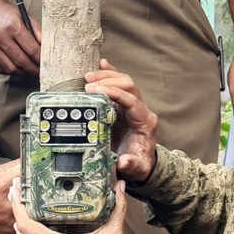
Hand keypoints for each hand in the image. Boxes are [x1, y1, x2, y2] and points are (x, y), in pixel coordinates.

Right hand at [0, 0, 42, 75]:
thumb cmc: (6, 13)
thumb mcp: (25, 17)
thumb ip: (38, 31)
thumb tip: (47, 48)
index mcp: (13, 26)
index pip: (32, 50)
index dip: (40, 60)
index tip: (46, 65)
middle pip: (21, 61)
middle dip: (33, 70)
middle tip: (39, 72)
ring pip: (10, 68)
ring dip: (22, 73)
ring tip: (29, 71)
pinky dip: (10, 71)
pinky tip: (16, 69)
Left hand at [9, 178, 128, 233]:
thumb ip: (118, 209)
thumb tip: (120, 187)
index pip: (25, 223)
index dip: (17, 204)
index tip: (15, 187)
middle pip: (21, 231)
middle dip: (17, 210)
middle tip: (17, 193)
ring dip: (21, 226)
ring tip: (22, 210)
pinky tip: (33, 233)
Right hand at [85, 59, 157, 182]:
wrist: (141, 162)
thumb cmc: (139, 164)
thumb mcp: (137, 169)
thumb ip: (132, 165)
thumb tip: (123, 161)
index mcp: (145, 122)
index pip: (132, 100)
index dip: (116, 93)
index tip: (98, 91)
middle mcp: (140, 110)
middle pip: (128, 85)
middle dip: (108, 81)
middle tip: (88, 84)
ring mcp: (132, 105)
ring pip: (123, 81)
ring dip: (106, 76)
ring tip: (88, 76)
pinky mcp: (123, 105)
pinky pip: (118, 84)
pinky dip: (109, 74)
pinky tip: (101, 64)